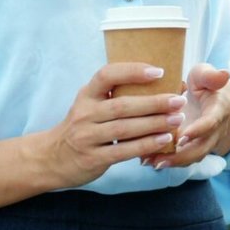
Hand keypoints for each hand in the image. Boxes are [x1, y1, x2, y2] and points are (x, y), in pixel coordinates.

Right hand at [40, 62, 186, 187]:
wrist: (51, 158)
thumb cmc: (81, 126)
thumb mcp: (89, 105)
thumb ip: (114, 96)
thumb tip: (158, 83)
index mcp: (86, 95)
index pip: (106, 75)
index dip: (132, 71)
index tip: (158, 71)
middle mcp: (84, 114)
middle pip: (122, 105)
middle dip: (154, 102)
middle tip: (178, 100)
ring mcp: (87, 137)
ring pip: (124, 128)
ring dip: (154, 124)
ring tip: (176, 119)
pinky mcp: (92, 158)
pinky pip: (122, 151)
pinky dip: (145, 145)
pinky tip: (163, 140)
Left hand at [149, 63, 229, 169]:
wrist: (215, 98)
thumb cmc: (206, 83)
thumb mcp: (206, 74)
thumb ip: (210, 75)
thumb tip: (224, 73)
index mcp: (219, 110)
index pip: (210, 123)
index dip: (197, 131)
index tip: (180, 138)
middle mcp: (215, 130)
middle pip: (201, 148)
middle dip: (180, 156)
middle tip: (160, 159)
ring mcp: (205, 141)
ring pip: (191, 157)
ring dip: (171, 162)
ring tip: (148, 162)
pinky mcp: (193, 147)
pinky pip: (183, 158)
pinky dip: (166, 160)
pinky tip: (146, 159)